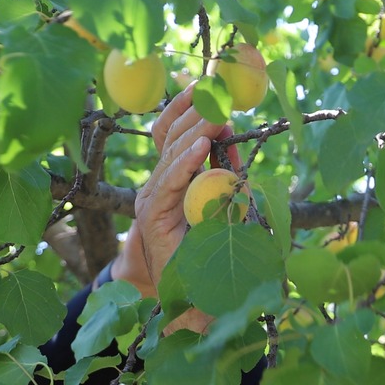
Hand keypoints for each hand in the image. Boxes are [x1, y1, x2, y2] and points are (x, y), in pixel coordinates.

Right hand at [111, 85, 233, 302]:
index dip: (187, 106)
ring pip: (170, 156)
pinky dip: (186, 163)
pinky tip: (203, 146)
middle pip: (170, 137)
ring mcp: (152, 202)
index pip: (173, 132)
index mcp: (172, 179)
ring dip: (195, 130)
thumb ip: (226, 172)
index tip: (208, 82)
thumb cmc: (215, 257)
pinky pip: (169, 184)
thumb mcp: (227, 202)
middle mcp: (158, 186)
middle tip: (217, 90)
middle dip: (195, 111)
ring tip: (216, 111)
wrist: (199, 302)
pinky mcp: (153, 220)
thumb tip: (232, 137)